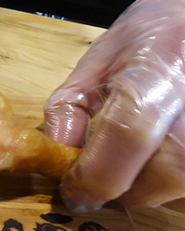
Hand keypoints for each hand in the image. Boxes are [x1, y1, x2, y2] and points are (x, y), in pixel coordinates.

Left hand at [44, 0, 184, 211]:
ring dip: (148, 185)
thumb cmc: (143, 39)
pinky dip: (171, 183)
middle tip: (104, 167)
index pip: (124, 139)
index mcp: (153, 81)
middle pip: (154, 181)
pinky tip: (160, 154)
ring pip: (176, 191)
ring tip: (138, 153)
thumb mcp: (92, 67)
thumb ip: (67, 112)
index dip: (92, 177)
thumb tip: (57, 162)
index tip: (72, 190)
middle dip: (119, 186)